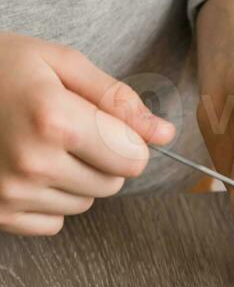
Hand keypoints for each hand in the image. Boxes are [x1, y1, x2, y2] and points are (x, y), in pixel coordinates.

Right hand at [0, 34, 174, 235]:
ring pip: (85, 202)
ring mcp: (14, 193)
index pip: (134, 158)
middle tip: (68, 129)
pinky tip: (25, 167)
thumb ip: (118, 100)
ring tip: (41, 145)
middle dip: (104, 159)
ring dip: (76, 178)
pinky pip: (56, 221)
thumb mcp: (61, 64)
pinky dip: (49, 199)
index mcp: (54, 120)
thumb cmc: (0, 68)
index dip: (127, 139)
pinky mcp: (1, 214)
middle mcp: (34, 162)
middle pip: (113, 183)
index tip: (106, 123)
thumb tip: (164, 134)